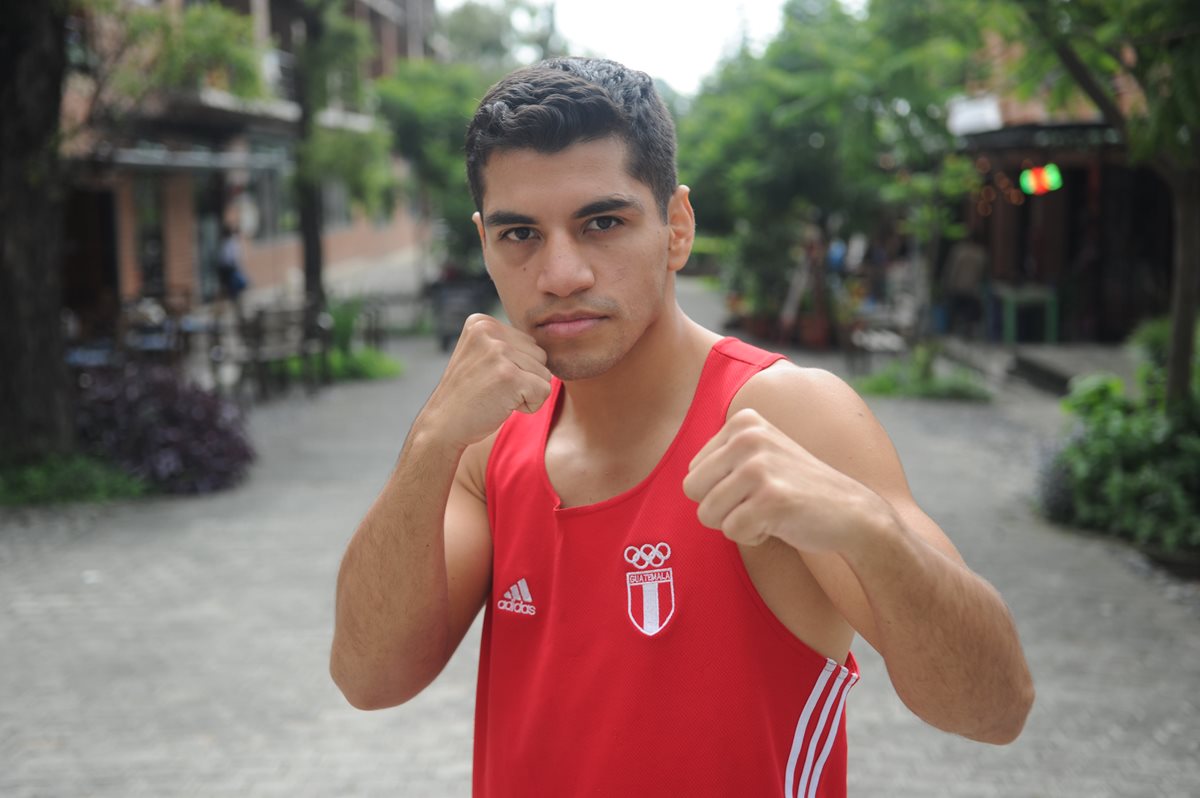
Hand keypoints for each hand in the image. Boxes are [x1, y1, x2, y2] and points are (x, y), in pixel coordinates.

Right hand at [418, 314, 553, 451]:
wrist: (443, 426)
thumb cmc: (468, 395)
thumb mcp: (481, 355)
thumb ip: (508, 343)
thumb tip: (552, 335)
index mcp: (481, 322)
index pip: (528, 343)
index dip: (516, 368)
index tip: (488, 377)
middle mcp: (488, 331)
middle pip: (540, 355)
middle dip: (524, 379)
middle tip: (492, 390)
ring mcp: (497, 352)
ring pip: (544, 373)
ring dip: (526, 393)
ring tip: (496, 396)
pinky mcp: (509, 375)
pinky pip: (544, 391)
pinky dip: (529, 406)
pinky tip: (501, 406)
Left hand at [682, 408, 887, 553]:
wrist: (852, 512)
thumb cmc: (797, 488)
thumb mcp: (761, 453)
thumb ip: (723, 456)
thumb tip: (684, 477)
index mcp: (743, 421)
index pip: (692, 471)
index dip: (719, 490)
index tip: (754, 487)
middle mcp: (749, 437)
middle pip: (692, 491)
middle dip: (719, 509)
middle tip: (756, 503)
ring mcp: (760, 467)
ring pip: (707, 514)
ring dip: (736, 524)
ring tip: (768, 511)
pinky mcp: (771, 499)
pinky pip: (732, 531)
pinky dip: (752, 537)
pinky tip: (778, 523)